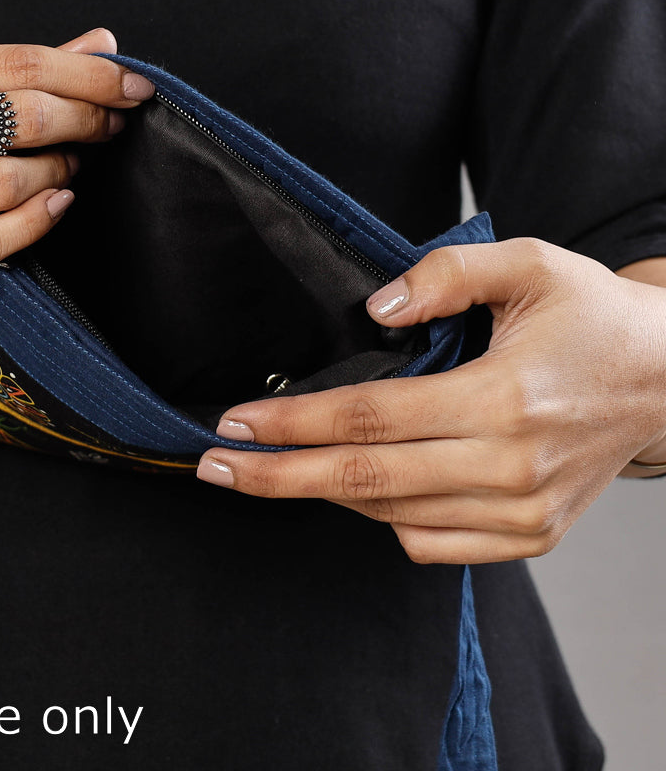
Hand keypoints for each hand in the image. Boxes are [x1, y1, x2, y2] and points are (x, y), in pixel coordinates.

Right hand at [0, 28, 152, 323]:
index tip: (132, 86)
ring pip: (9, 181)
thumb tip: (102, 46)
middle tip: (110, 125)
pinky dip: (37, 221)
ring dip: (59, 170)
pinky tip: (55, 202)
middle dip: (84, 119)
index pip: (17, 64)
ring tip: (70, 164)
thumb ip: (15, 69)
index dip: (88, 75)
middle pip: (19, 118)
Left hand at [196, 238, 665, 563]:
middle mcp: (509, 467)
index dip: (294, 422)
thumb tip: (376, 310)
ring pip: (390, 515)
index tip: (236, 423)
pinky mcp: (528, 536)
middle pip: (364, 480)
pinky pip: (427, 543)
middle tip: (215, 470)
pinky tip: (361, 484)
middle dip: (277, 477)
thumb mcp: (529, 265)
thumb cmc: (592, 320)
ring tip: (275, 466)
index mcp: (505, 398)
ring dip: (322, 492)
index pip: (370, 417)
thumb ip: (446, 275)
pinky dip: (382, 517)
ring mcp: (520, 513)